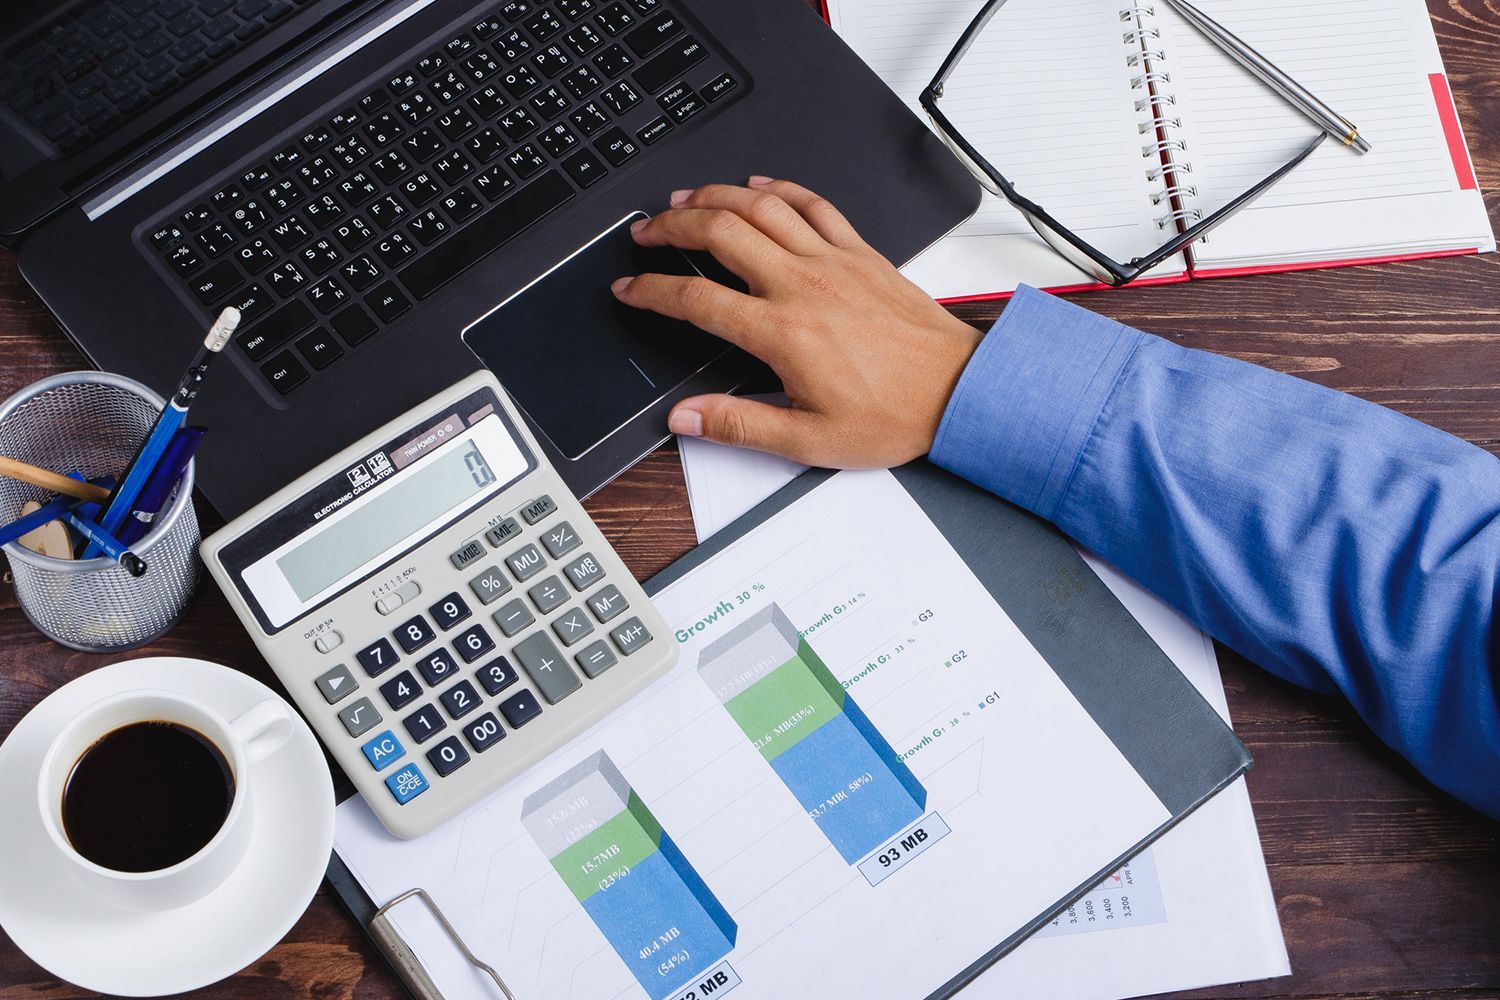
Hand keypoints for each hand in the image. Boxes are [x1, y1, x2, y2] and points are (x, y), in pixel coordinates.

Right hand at [611, 177, 981, 468]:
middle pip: (719, 232)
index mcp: (782, 333)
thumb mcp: (808, 441)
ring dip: (715, 196)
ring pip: (760, 207)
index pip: (696, 299)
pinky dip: (779, 188)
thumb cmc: (893, 415)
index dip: (651, 291)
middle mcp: (802, 286)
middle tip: (646, 231)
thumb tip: (686, 418)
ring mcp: (832, 261)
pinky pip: (813, 204)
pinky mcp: (860, 252)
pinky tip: (758, 185)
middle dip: (671, 225)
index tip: (631, 289)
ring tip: (684, 199)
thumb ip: (739, 425)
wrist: (958, 391)